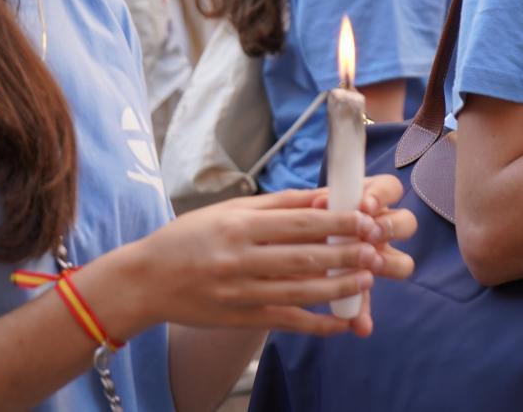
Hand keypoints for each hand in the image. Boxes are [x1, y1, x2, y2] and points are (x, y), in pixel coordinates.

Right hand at [118, 178, 414, 336]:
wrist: (146, 280)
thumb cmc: (190, 237)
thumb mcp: (229, 210)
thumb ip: (277, 205)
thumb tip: (323, 197)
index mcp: (238, 225)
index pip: (296, 222)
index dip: (335, 223)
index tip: (365, 219)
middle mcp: (239, 259)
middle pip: (302, 257)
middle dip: (344, 254)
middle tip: (377, 249)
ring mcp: (239, 292)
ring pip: (299, 293)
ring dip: (338, 288)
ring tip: (367, 280)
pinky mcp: (239, 318)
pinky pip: (286, 322)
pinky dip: (317, 324)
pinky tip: (342, 322)